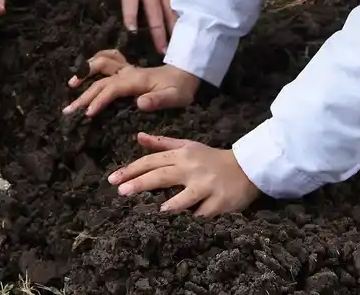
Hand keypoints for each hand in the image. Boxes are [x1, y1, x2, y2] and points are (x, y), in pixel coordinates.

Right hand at [63, 49, 199, 116]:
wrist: (186, 73)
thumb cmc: (180, 89)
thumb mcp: (174, 97)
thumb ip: (157, 100)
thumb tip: (139, 103)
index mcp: (135, 80)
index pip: (111, 89)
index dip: (98, 100)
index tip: (87, 114)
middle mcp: (127, 72)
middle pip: (100, 80)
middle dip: (83, 94)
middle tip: (68, 110)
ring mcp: (126, 69)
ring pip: (101, 64)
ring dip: (85, 72)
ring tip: (72, 83)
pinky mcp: (127, 69)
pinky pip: (108, 59)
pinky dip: (95, 61)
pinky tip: (87, 68)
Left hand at [77, 0, 183, 51]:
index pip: (131, 5)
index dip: (131, 20)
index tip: (132, 34)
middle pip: (155, 14)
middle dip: (158, 35)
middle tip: (162, 53)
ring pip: (170, 11)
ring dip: (172, 29)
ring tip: (175, 46)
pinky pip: (179, 0)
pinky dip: (181, 14)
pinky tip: (184, 26)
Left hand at [109, 132, 260, 215]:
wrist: (246, 168)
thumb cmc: (211, 158)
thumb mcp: (188, 146)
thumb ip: (163, 143)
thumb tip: (139, 137)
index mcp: (182, 155)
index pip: (152, 161)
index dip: (131, 169)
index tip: (113, 178)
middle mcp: (192, 168)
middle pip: (162, 176)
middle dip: (140, 184)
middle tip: (120, 192)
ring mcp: (206, 186)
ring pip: (185, 197)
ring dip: (170, 204)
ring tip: (155, 211)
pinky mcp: (219, 202)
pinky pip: (203, 213)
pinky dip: (194, 218)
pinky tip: (184, 222)